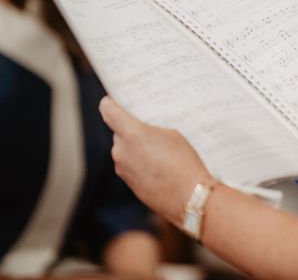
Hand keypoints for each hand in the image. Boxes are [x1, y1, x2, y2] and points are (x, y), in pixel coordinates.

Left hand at [99, 97, 209, 223]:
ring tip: (159, 150)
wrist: (189, 196)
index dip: (111, 103)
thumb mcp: (172, 134)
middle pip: (119, 132)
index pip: (108, 110)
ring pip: (124, 150)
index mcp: (131, 133)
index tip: (115, 100)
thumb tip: (142, 131)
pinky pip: (130, 165)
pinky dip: (140, 163)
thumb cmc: (184, 162)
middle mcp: (121, 150)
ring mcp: (122, 168)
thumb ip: (151, 129)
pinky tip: (158, 166)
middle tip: (151, 128)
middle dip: (131, 129)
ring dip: (136, 148)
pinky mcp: (128, 183)